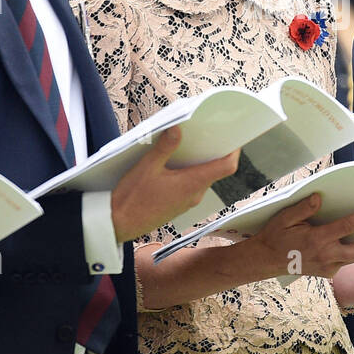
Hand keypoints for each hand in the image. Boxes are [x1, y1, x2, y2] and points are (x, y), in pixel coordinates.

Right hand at [110, 125, 240, 241]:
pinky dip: (188, 172)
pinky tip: (174, 163)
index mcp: (192, 184)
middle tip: (206, 133)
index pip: (226, 167)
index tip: (233, 136)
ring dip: (198, 162)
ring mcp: (187, 201)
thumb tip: (178, 128)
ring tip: (186, 144)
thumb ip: (165, 147)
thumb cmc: (132, 198)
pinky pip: (191, 185)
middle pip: (215, 170)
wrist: (119, 224)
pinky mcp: (178, 204)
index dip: (234, 150)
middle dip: (212, 151)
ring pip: (202, 177)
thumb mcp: (146, 166)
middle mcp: (195, 194)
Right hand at [250, 193, 353, 278]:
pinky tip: (341, 242)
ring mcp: (327, 267)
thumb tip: (319, 198)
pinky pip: (345, 262)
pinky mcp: (326, 273)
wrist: (265, 260)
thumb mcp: (285, 218)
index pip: (349, 227)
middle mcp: (326, 256)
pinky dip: (348, 252)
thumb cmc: (275, 236)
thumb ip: (303, 208)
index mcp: (317, 239)